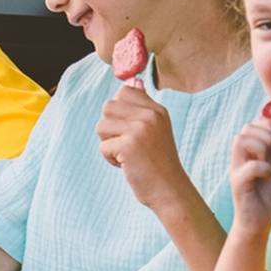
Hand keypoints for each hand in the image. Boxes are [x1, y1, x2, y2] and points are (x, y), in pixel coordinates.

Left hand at [95, 84, 189, 210]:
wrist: (169, 190)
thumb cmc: (158, 161)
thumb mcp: (156, 128)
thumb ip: (142, 106)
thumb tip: (134, 80)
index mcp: (157, 109)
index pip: (123, 92)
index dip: (119, 112)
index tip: (132, 130)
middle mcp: (150, 115)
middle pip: (108, 107)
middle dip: (111, 129)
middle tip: (128, 145)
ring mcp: (140, 129)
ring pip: (101, 126)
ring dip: (108, 144)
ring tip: (127, 154)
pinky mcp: (129, 145)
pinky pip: (103, 146)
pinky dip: (110, 159)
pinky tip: (127, 165)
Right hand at [228, 120, 270, 234]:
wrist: (257, 222)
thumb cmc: (263, 196)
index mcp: (246, 154)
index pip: (250, 126)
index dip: (265, 126)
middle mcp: (238, 160)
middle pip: (244, 130)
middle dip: (265, 135)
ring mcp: (236, 170)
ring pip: (242, 141)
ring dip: (262, 148)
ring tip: (269, 163)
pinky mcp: (239, 184)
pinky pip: (251, 166)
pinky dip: (264, 168)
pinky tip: (268, 176)